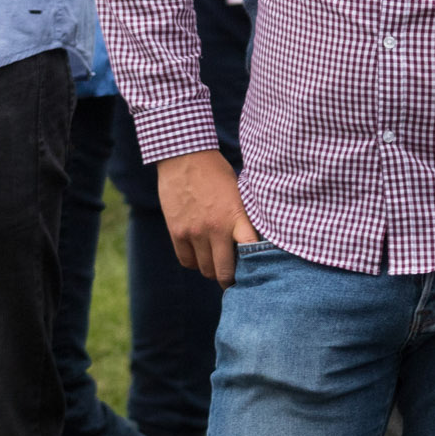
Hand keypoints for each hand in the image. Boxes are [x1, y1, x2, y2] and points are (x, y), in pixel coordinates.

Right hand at [155, 150, 254, 286]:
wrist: (185, 157)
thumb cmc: (217, 173)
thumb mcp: (238, 192)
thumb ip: (243, 217)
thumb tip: (253, 241)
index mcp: (236, 215)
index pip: (251, 251)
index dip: (255, 267)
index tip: (257, 272)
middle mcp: (215, 228)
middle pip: (224, 271)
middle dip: (230, 278)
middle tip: (234, 277)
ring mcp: (194, 232)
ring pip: (205, 269)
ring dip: (211, 269)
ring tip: (217, 262)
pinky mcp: (177, 232)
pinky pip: (186, 261)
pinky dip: (194, 262)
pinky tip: (200, 253)